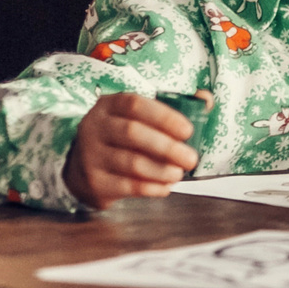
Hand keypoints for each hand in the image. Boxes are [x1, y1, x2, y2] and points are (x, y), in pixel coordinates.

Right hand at [64, 93, 198, 208]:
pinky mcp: (94, 182)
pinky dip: (152, 188)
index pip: (135, 104)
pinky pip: (128, 186)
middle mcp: (94, 127)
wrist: (83, 168)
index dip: (164, 117)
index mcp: (108, 105)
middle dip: (167, 147)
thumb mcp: (138, 118)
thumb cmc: (121, 139)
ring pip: (131, 163)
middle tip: (191, 158)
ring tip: (179, 174)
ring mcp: (91, 155)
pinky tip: (165, 186)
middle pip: (132, 134)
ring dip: (162, 170)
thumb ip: (172, 107)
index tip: (188, 130)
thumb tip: (205, 99)